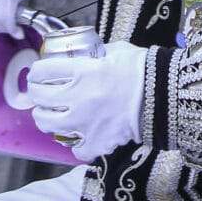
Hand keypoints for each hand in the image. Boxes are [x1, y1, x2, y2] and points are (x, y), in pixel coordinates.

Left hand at [26, 40, 146, 161]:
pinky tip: (81, 137)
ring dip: (46, 118)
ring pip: (47, 123)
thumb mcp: (116, 51)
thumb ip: (97, 53)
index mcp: (82, 72)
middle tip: (41, 93)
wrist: (165, 95)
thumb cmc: (143, 70)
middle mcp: (78, 97)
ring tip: (52, 115)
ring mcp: (85, 122)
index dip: (36, 72)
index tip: (38, 74)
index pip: (43, 71)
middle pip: (39, 98)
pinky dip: (77, 145)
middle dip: (36, 94)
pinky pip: (76, 149)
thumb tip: (86, 54)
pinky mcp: (97, 142)